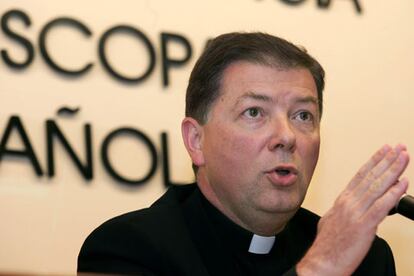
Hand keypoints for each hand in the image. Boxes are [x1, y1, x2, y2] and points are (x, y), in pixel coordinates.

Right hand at [297, 144, 409, 275]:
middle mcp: (349, 203)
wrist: (322, 263)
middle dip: (387, 160)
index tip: (384, 151)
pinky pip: (382, 206)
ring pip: (377, 187)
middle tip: (399, 148)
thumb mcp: (332, 221)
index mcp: (342, 201)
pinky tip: (403, 183)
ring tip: (404, 158)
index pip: (360, 175)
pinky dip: (393, 193)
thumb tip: (353, 205)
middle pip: (371, 177)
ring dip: (393, 170)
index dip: (374, 161)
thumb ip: (344, 210)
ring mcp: (356, 213)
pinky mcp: (364, 226)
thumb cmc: (327, 246)